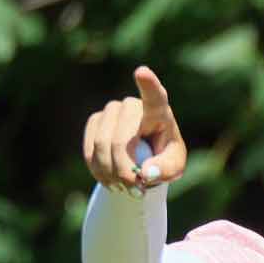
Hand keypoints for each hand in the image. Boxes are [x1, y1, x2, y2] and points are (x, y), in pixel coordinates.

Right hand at [81, 66, 188, 196]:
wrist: (142, 161)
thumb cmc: (164, 160)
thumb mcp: (173, 168)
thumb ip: (164, 170)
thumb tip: (145, 173)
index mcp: (158, 112)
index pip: (154, 97)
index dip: (148, 85)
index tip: (142, 72)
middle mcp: (132, 106)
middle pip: (120, 141)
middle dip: (124, 170)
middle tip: (134, 190)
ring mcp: (111, 111)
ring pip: (102, 146)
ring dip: (111, 174)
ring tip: (124, 187)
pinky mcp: (95, 122)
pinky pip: (90, 151)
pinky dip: (99, 171)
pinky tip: (110, 179)